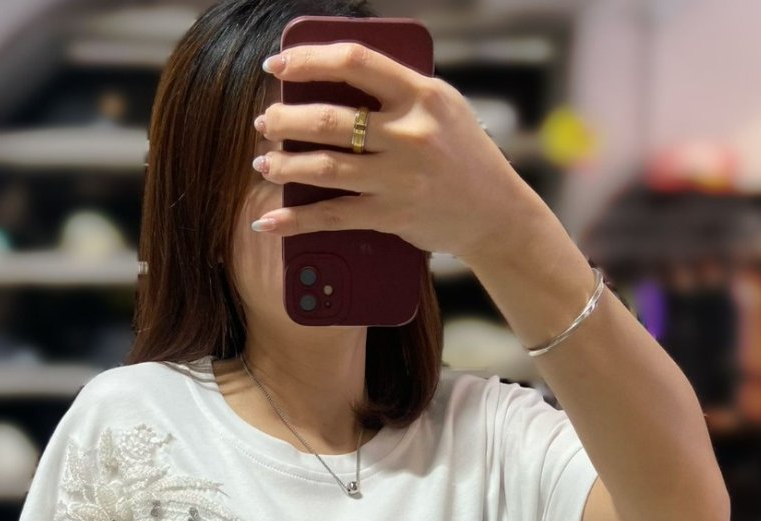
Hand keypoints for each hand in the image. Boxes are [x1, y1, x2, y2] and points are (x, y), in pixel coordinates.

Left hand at [251, 41, 525, 259]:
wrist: (496, 213)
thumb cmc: (464, 156)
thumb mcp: (443, 108)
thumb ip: (400, 92)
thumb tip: (335, 81)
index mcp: (421, 94)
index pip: (354, 62)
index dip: (308, 59)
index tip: (278, 64)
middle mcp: (409, 133)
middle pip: (329, 118)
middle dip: (285, 120)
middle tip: (266, 123)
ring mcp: (399, 176)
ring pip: (324, 166)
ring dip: (283, 165)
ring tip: (264, 164)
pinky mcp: (391, 214)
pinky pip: (332, 215)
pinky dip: (294, 221)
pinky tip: (269, 220)